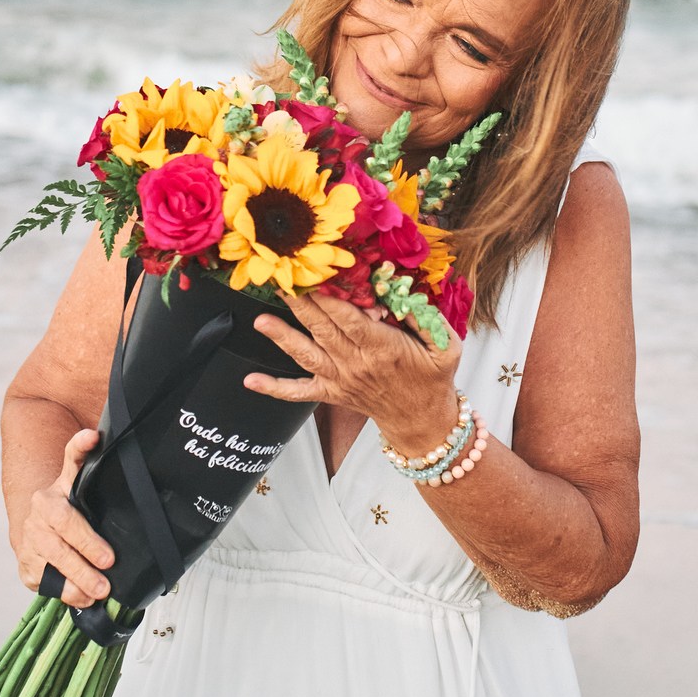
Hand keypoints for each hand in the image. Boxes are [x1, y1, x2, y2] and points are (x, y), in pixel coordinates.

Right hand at [12, 428, 114, 608]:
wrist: (35, 522)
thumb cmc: (66, 504)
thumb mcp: (75, 480)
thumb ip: (82, 457)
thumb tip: (95, 434)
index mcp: (53, 494)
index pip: (67, 488)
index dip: (79, 471)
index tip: (93, 444)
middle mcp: (38, 517)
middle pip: (61, 536)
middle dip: (86, 553)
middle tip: (108, 567)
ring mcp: (29, 543)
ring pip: (52, 563)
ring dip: (77, 580)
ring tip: (99, 590)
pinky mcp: (26, 567)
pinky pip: (47, 584)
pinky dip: (67, 593)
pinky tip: (83, 597)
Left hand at [246, 292, 461, 455]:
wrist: (422, 420)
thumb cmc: (433, 378)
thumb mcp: (446, 346)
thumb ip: (428, 319)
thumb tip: (404, 295)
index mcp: (384, 349)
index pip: (351, 320)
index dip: (331, 299)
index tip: (317, 276)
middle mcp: (357, 364)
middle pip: (323, 330)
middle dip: (301, 304)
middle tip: (282, 279)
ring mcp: (340, 379)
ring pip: (307, 355)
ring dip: (282, 337)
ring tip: (261, 321)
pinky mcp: (331, 393)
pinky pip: (299, 391)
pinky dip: (274, 388)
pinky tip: (251, 381)